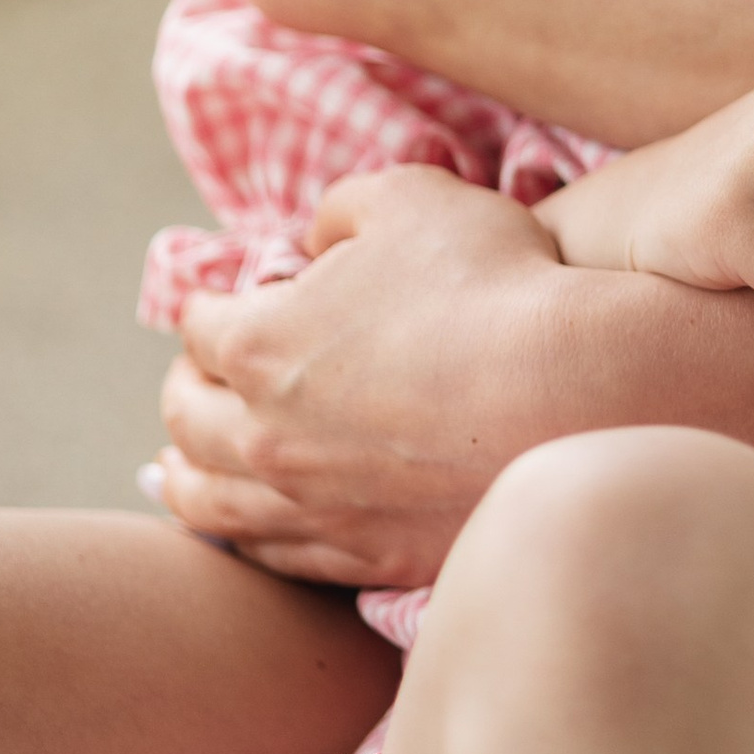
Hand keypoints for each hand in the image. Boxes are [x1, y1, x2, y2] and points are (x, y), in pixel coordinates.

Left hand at [155, 164, 634, 585]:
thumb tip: (319, 242)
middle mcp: (265, 436)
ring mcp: (311, 507)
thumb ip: (341, 209)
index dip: (212, 300)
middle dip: (185, 386)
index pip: (199, 323)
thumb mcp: (409, 195)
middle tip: (199, 374)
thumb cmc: (490, 280)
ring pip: (208, 504)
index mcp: (260, 343)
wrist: (573, 390)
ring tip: (180, 466)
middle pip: (184, 419)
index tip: (232, 293)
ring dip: (186, 475)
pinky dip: (248, 535)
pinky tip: (255, 523)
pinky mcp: (364, 557)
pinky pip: (274, 557)